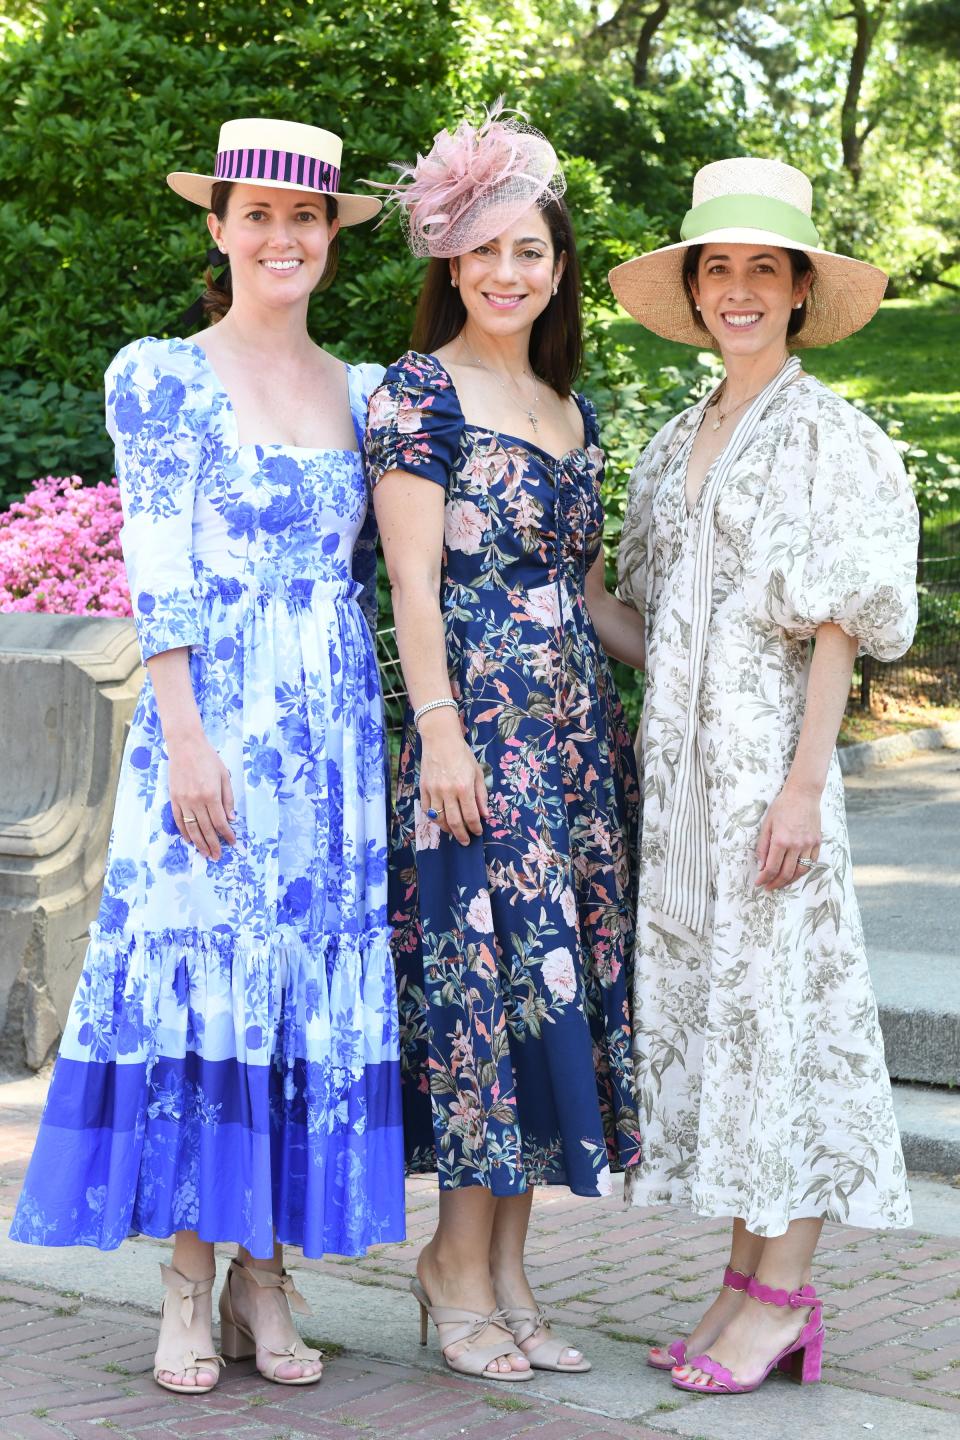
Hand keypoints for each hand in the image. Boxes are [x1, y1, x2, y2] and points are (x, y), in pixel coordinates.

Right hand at [167, 733, 235, 860]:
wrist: (185, 746)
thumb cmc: (208, 758)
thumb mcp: (224, 776)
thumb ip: (228, 799)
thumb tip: (231, 819)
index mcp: (211, 795)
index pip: (220, 822)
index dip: (227, 835)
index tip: (232, 842)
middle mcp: (196, 801)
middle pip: (206, 829)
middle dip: (213, 845)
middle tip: (218, 856)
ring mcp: (183, 801)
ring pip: (191, 829)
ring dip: (199, 843)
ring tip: (205, 854)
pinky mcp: (174, 799)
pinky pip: (179, 820)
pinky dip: (184, 832)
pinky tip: (190, 841)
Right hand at [419, 714, 488, 846]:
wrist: (440, 739)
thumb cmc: (462, 754)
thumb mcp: (477, 772)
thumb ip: (481, 795)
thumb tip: (485, 815)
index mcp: (464, 787)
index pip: (471, 815)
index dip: (475, 828)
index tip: (478, 832)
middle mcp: (448, 792)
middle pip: (454, 822)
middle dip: (461, 835)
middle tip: (466, 841)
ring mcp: (433, 791)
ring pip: (439, 819)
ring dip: (447, 829)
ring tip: (453, 832)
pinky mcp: (423, 788)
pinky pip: (426, 810)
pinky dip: (434, 818)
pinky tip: (440, 821)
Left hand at [755, 782, 820, 890]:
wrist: (803, 794)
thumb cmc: (782, 807)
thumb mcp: (767, 824)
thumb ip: (763, 847)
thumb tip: (761, 866)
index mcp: (780, 840)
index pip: (771, 868)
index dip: (764, 879)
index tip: (759, 883)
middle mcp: (796, 845)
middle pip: (786, 873)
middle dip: (775, 884)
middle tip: (768, 887)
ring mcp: (809, 845)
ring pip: (800, 871)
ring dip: (789, 881)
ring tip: (781, 884)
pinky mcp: (817, 842)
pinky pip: (811, 863)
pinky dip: (803, 871)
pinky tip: (795, 873)